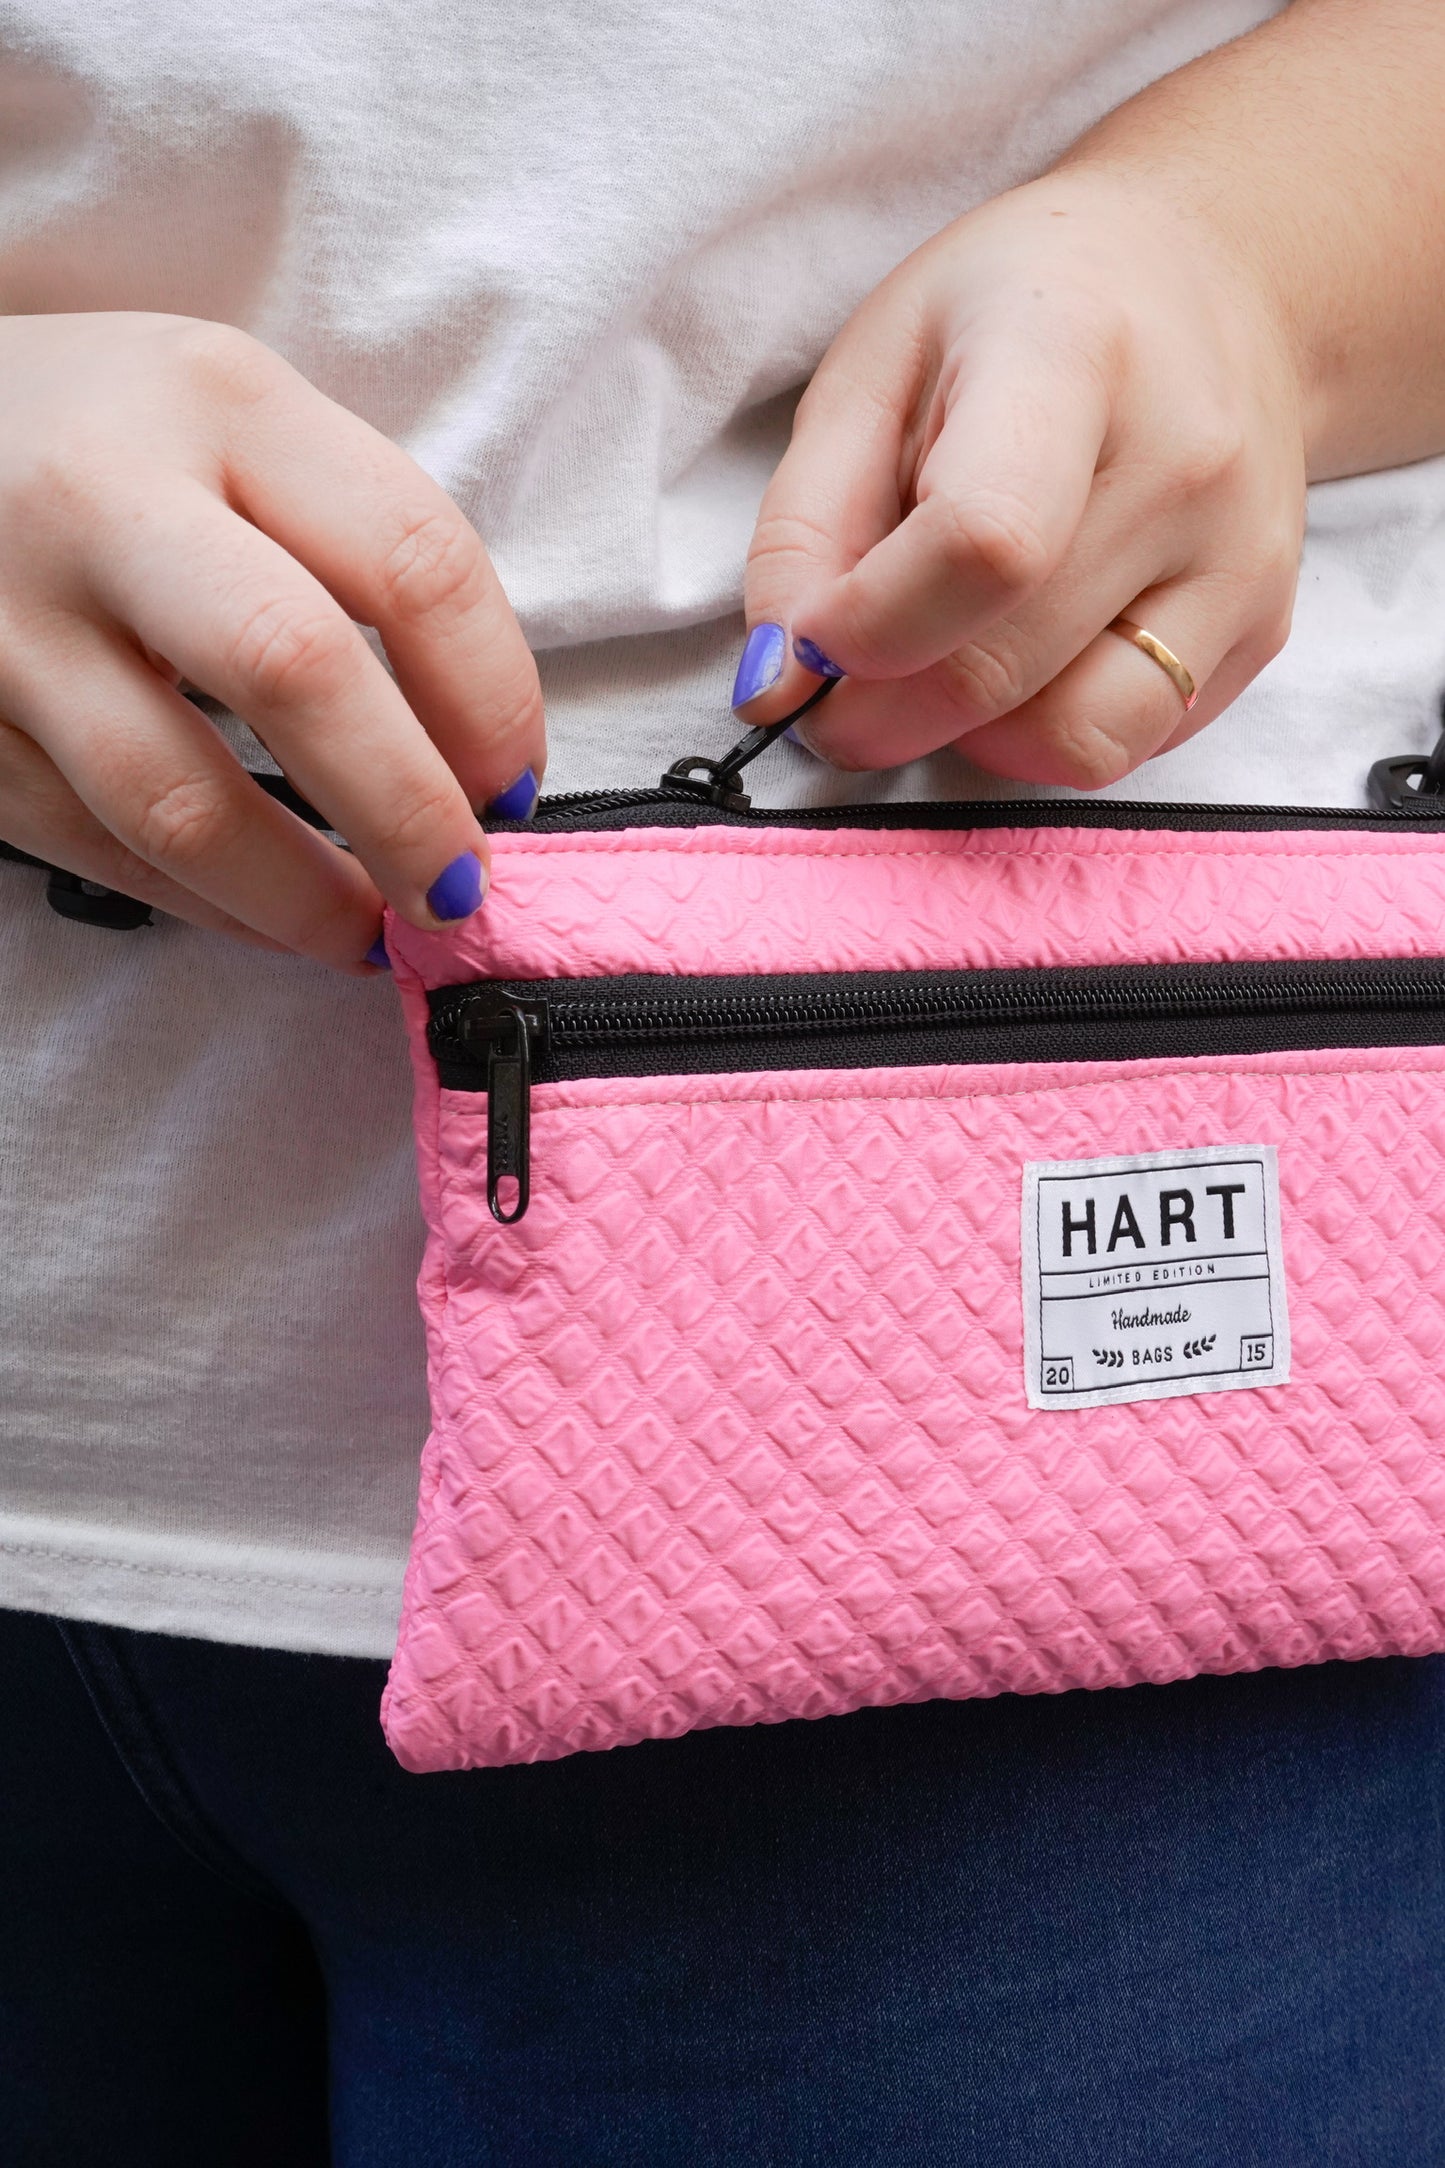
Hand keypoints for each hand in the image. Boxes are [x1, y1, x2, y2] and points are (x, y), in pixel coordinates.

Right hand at [0, 313, 543, 966]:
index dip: (493, 699)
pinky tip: (264, 916)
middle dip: (407, 811)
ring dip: (302, 895)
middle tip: (461, 887)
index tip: (514, 785)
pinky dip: (203, 904)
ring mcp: (6, 613)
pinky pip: (93, 846)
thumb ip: (339, 539)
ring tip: (372, 934)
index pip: (412, 559)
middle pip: (298, 672)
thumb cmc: (87, 438)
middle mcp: (102, 494)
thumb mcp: (220, 418)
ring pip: (179, 798)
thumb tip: (468, 740)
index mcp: (216, 398)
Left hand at [732, 169, 1306, 787]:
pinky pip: (1127, 745)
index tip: (807, 643)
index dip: (867, 629)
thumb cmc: (1011, 316)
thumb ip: (803, 527)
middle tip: (834, 685)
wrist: (1206, 280)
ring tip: (937, 664)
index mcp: (1073, 351)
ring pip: (1073, 741)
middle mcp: (1186, 459)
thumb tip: (777, 681)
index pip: (982, 545)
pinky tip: (1023, 655)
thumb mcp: (872, 369)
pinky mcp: (1265, 627)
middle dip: (877, 713)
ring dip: (966, 739)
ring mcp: (1243, 554)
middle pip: (1003, 669)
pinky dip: (1041, 734)